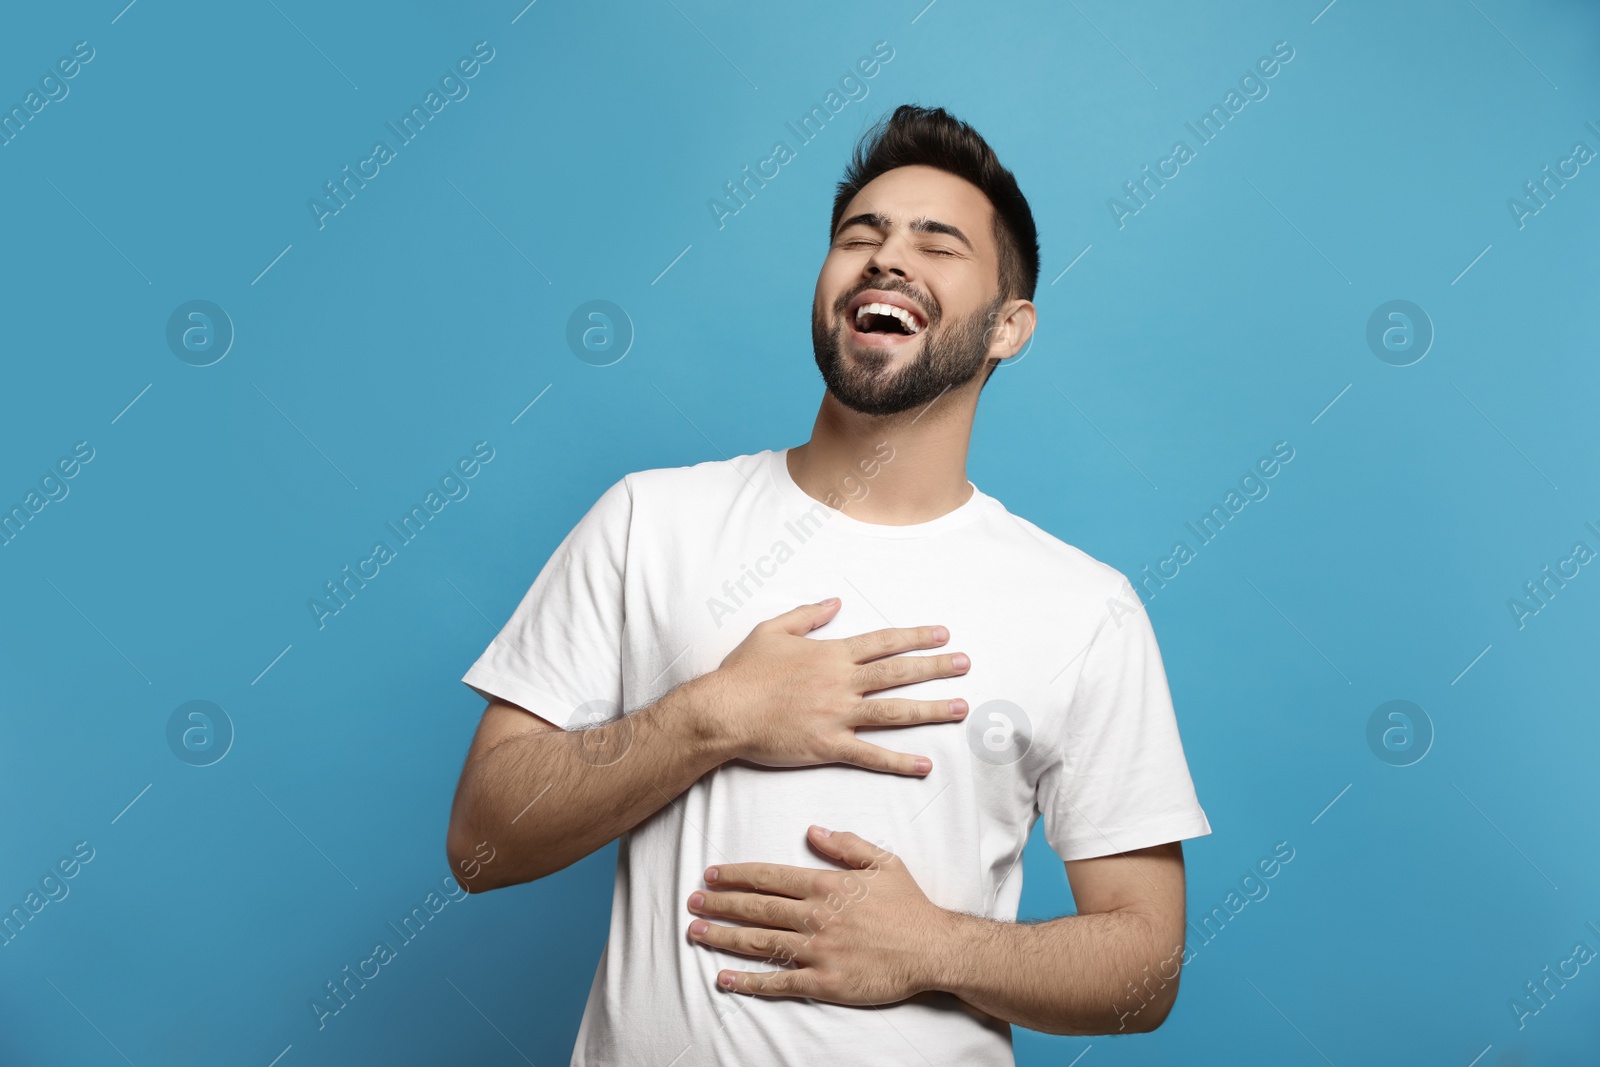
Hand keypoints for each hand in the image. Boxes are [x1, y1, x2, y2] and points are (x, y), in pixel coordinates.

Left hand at [685, 825, 953, 1004]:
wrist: (934, 949)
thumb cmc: (910, 906)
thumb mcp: (883, 862)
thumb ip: (846, 845)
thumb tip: (813, 831)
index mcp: (826, 885)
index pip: (770, 878)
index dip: (736, 876)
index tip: (712, 875)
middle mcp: (816, 916)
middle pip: (756, 908)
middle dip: (720, 905)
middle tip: (692, 903)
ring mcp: (818, 951)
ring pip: (760, 943)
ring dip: (724, 938)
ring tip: (696, 933)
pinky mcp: (824, 981)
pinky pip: (779, 982)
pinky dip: (749, 981)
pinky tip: (725, 978)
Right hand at [696, 598, 970, 776]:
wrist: (723, 711)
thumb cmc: (743, 672)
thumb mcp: (771, 630)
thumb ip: (808, 615)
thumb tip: (836, 602)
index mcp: (831, 655)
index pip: (883, 642)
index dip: (915, 637)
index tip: (942, 633)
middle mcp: (841, 683)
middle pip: (898, 673)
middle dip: (936, 667)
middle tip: (966, 664)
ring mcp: (837, 715)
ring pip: (894, 712)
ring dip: (930, 710)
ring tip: (961, 707)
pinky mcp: (828, 746)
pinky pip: (871, 755)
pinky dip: (899, 761)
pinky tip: (925, 764)